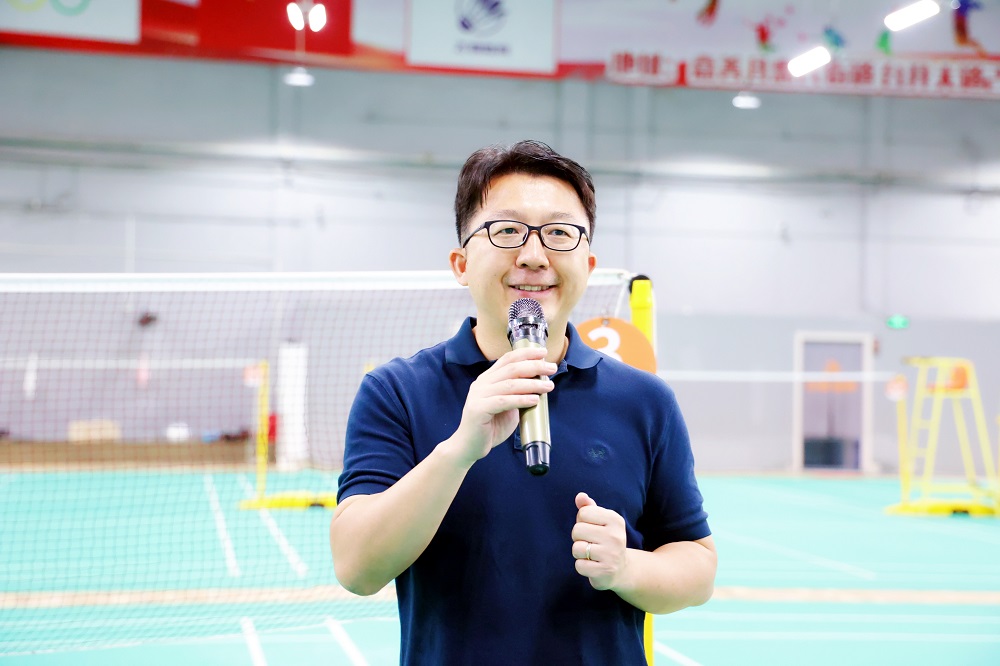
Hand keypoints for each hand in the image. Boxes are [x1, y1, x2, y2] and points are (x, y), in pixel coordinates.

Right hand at [451, 346, 555, 467]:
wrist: (469, 446)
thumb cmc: (490, 427)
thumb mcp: (507, 406)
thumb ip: (518, 394)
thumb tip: (540, 384)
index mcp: (487, 379)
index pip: (507, 359)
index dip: (526, 354)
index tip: (543, 353)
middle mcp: (482, 383)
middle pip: (511, 369)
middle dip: (534, 366)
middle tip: (551, 369)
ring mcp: (479, 395)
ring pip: (509, 384)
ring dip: (532, 384)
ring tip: (548, 386)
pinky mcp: (478, 409)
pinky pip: (504, 401)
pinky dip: (521, 400)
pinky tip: (535, 400)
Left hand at [571, 492, 627, 589]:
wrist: (621, 569)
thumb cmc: (605, 540)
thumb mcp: (600, 521)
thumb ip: (588, 507)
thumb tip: (580, 496)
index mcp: (615, 520)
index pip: (583, 512)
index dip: (582, 521)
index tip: (592, 529)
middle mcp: (616, 536)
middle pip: (577, 530)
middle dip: (578, 537)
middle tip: (590, 543)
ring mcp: (612, 555)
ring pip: (577, 548)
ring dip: (579, 553)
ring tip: (591, 554)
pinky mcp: (605, 571)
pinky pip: (579, 565)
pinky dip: (582, 566)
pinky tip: (593, 565)